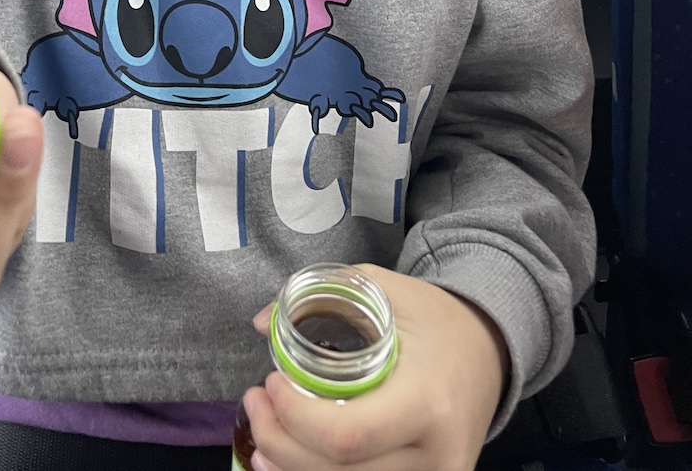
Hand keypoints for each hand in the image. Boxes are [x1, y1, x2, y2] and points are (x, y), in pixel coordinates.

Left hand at [242, 264, 508, 470]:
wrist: (491, 351)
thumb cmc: (433, 318)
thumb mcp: (382, 289)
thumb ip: (322, 297)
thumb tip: (261, 322)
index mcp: (427, 400)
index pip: (348, 436)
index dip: (297, 419)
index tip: (269, 383)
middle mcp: (436, 454)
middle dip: (281, 444)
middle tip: (252, 406)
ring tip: (260, 441)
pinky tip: (291, 464)